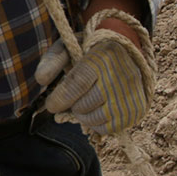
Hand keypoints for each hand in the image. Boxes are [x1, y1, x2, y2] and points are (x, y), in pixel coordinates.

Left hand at [34, 14, 154, 136]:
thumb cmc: (91, 51)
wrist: (128, 53)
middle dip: (71, 105)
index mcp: (103, 56)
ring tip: (85, 101)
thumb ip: (52, 60)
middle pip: (83, 105)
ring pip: (94, 119)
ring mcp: (131, 95)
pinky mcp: (136, 111)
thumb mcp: (69, 47)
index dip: (60, 97)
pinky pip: (107, 128)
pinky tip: (97, 109)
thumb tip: (40, 79)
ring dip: (83, 114)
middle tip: (74, 97)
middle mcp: (120, 76)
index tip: (51, 106)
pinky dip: (96, 123)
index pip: (78, 82)